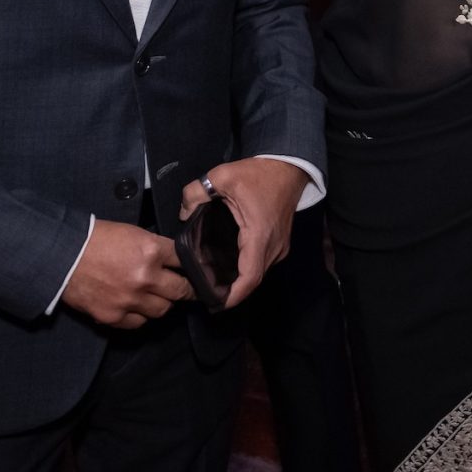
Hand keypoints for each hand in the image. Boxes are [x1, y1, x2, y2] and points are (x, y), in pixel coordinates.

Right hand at [61, 219, 190, 328]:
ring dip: (161, 303)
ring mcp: (130, 300)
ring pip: (162, 310)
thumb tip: (175, 260)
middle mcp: (145, 277)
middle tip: (185, 289)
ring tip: (154, 296)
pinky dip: (139, 316)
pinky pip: (138, 323)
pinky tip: (134, 306)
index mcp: (151, 251)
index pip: (186, 262)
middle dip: (185, 289)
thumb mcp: (133, 233)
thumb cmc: (97, 239)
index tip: (198, 273)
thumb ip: (156, 249)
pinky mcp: (113, 316)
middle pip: (181, 291)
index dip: (192, 267)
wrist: (62, 255)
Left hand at [179, 159, 309, 308]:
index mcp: (259, 235)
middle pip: (252, 280)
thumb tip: (183, 214)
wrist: (288, 167)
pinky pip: (262, 263)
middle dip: (231, 292)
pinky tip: (228, 265)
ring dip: (239, 281)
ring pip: (258, 273)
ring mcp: (280, 246)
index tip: (215, 304)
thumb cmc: (259, 173)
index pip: (250, 277)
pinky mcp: (280, 243)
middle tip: (204, 291)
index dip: (234, 296)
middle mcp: (273, 246)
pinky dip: (247, 270)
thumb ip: (196, 193)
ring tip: (212, 280)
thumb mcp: (222, 176)